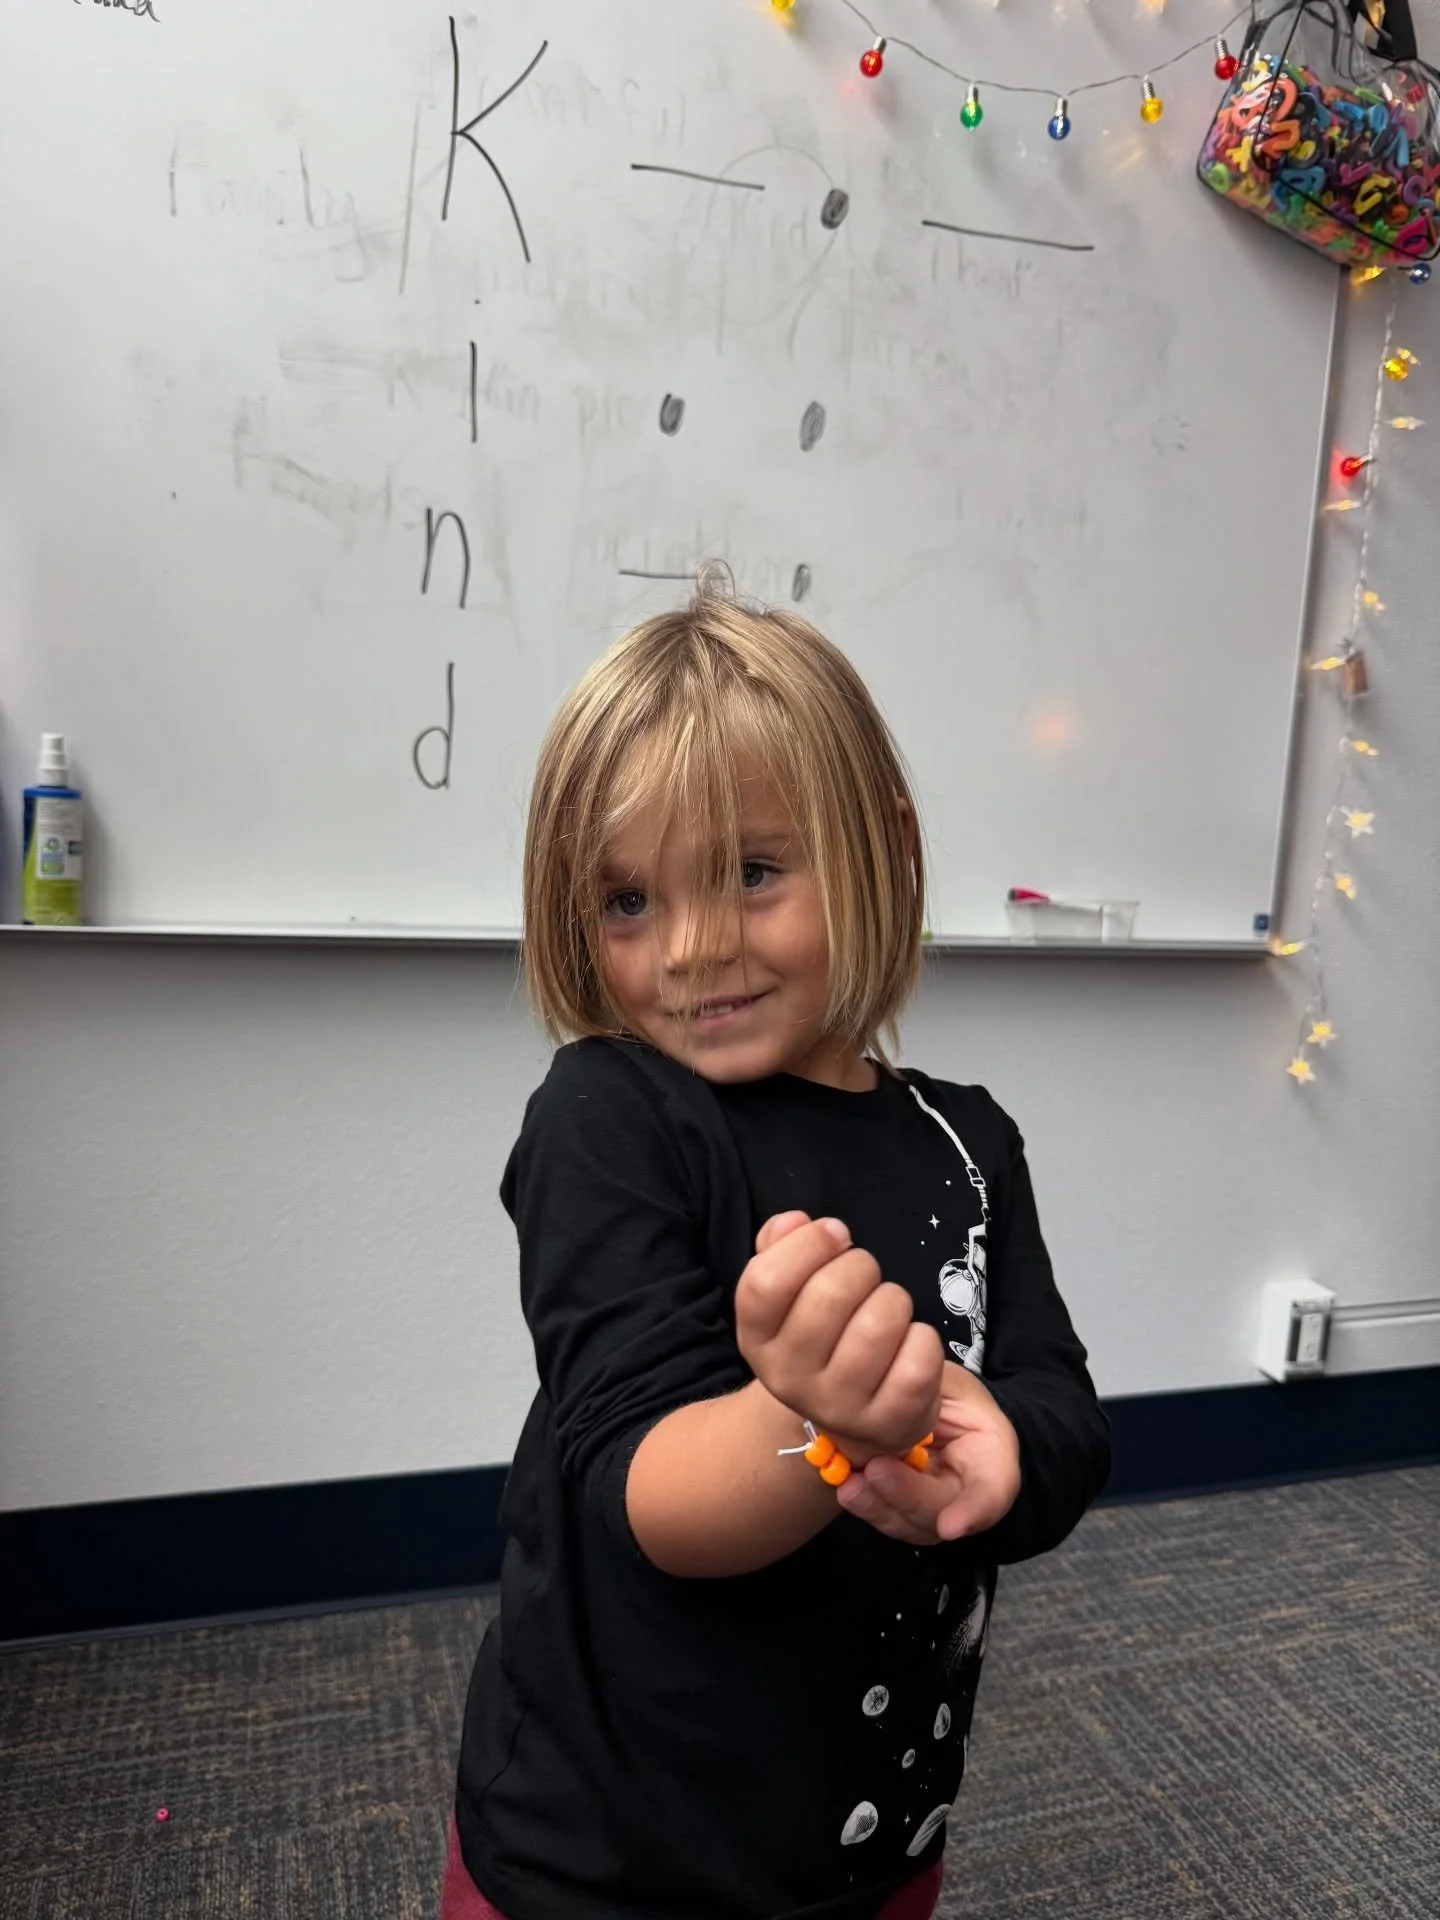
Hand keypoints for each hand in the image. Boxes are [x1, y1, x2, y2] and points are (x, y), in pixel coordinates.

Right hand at [735, 1211, 943, 1458]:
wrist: (851, 1419)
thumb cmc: (824, 1336)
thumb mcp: (790, 1293)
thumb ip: (780, 1246)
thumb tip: (795, 1222)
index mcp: (756, 1340)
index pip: (766, 1282)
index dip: (808, 1244)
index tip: (835, 1235)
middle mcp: (788, 1379)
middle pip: (829, 1295)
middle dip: (861, 1267)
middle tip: (865, 1277)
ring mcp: (837, 1406)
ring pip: (879, 1324)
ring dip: (894, 1301)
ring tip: (887, 1310)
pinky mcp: (887, 1422)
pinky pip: (918, 1360)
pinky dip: (923, 1338)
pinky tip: (909, 1343)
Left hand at [833, 1370, 1020, 1545]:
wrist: (929, 1407)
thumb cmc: (944, 1390)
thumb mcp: (948, 1381)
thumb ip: (930, 1394)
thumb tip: (901, 1395)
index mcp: (991, 1454)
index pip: (993, 1491)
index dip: (974, 1511)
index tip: (950, 1526)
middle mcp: (966, 1492)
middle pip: (943, 1510)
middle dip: (908, 1497)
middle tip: (876, 1470)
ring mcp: (935, 1508)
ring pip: (912, 1523)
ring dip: (879, 1507)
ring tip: (851, 1486)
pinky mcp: (904, 1511)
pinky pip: (887, 1518)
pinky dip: (866, 1506)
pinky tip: (847, 1488)